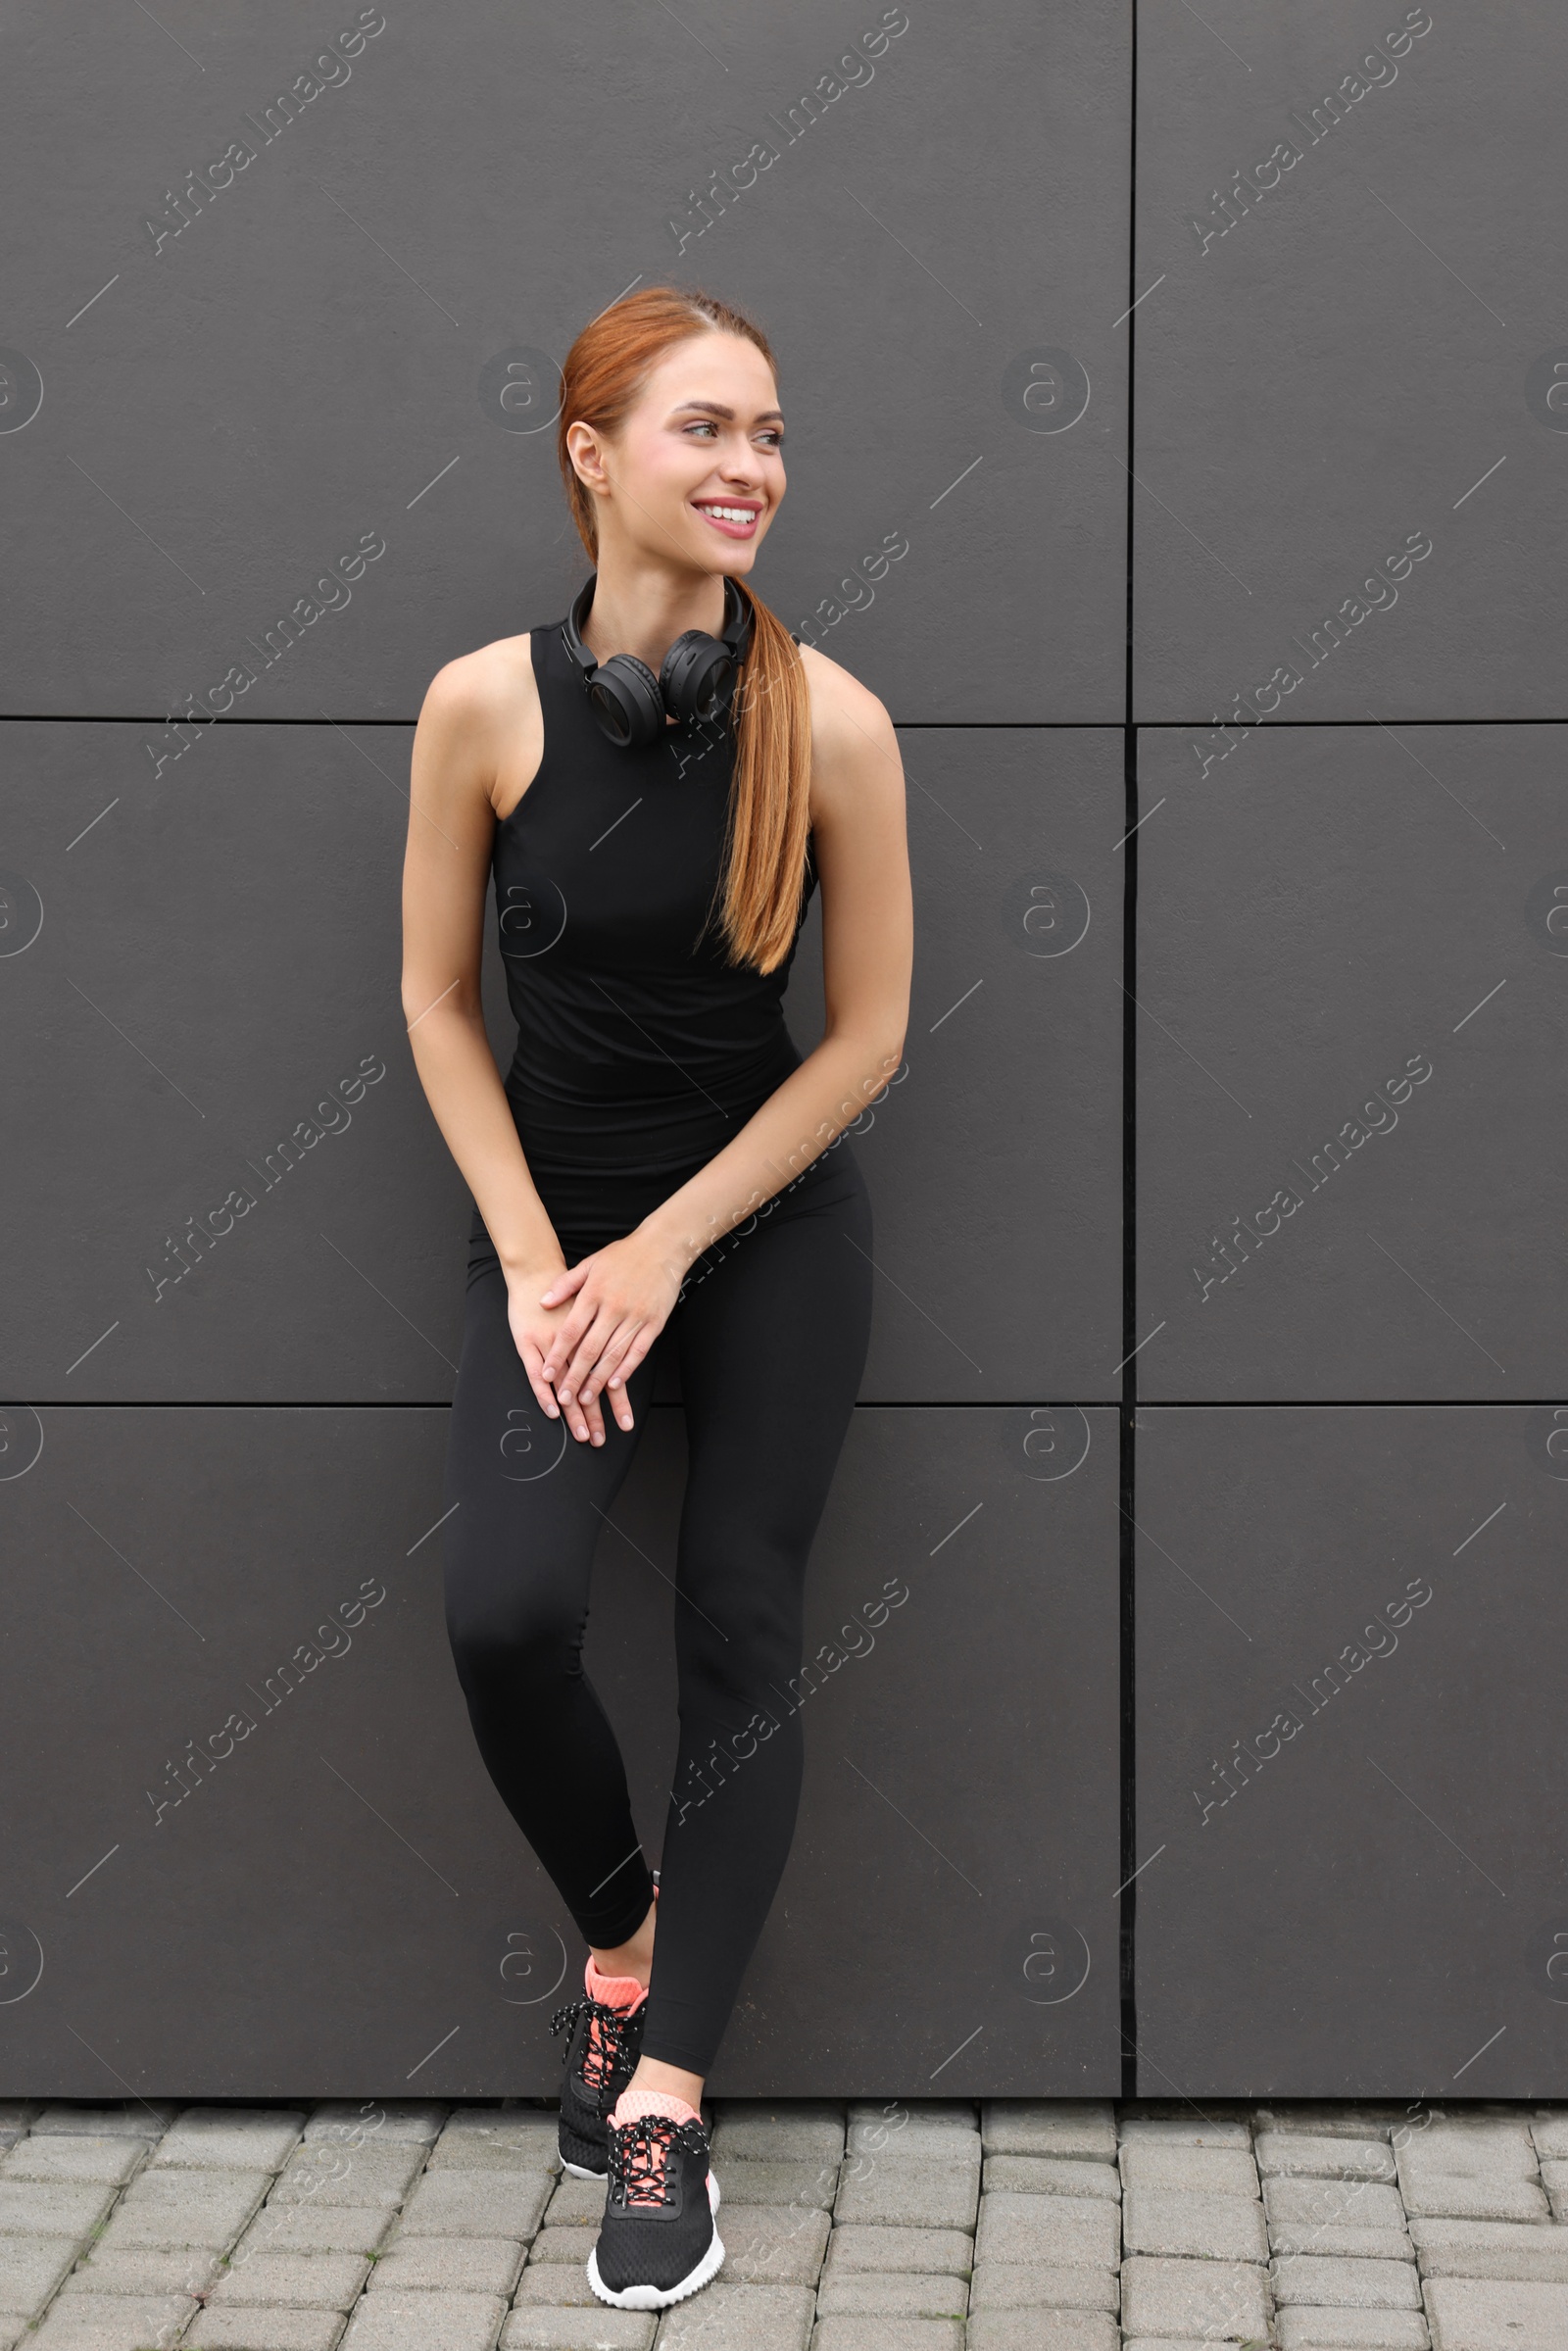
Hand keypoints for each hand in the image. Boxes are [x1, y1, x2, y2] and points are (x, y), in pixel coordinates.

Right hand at [503, 1259, 612, 1448]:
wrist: (538, 1270)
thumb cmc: (571, 1291)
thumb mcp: (598, 1310)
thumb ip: (609, 1334)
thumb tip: (622, 1363)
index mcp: (594, 1337)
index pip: (610, 1375)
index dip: (617, 1401)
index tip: (625, 1425)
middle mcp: (575, 1343)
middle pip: (589, 1385)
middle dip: (595, 1415)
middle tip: (599, 1440)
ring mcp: (550, 1343)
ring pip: (566, 1384)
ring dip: (574, 1411)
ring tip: (583, 1434)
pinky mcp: (527, 1341)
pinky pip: (535, 1373)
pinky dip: (544, 1393)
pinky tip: (552, 1410)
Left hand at [535, 1227, 687, 1438]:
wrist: (662, 1246)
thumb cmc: (624, 1255)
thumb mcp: (590, 1264)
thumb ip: (565, 1284)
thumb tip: (543, 1302)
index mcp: (594, 1293)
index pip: (570, 1331)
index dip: (557, 1356)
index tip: (547, 1375)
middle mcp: (614, 1307)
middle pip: (590, 1350)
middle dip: (575, 1377)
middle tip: (565, 1398)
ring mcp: (636, 1316)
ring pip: (613, 1355)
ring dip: (598, 1380)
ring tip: (586, 1398)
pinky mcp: (654, 1323)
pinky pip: (638, 1351)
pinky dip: (626, 1369)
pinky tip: (615, 1384)